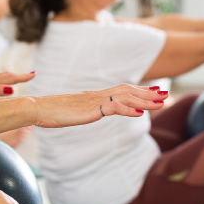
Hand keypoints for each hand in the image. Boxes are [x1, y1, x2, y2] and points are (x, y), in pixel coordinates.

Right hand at [34, 84, 167, 128]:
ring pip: (126, 97)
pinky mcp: (91, 109)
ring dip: (145, 100)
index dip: (140, 90)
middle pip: (128, 91)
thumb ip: (85, 110)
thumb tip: (90, 112)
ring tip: (162, 102)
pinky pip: (113, 108)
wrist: (38, 108)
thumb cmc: (51, 111)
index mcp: (95, 95)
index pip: (122, 89)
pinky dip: (128, 109)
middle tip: (166, 93)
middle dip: (148, 93)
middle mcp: (98, 95)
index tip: (154, 90)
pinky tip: (141, 113)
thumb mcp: (73, 111)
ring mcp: (95, 101)